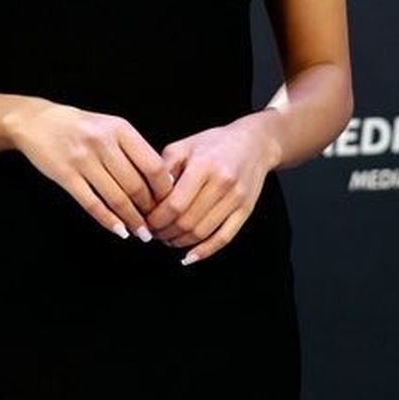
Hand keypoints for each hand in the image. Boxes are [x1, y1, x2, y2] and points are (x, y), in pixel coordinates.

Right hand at [4, 100, 176, 240]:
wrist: (35, 121)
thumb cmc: (79, 126)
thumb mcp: (109, 127)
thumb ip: (132, 149)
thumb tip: (162, 182)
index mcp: (120, 128)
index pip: (153, 165)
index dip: (165, 190)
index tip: (169, 204)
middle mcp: (102, 142)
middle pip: (136, 185)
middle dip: (149, 210)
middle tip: (156, 224)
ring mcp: (82, 159)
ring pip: (116, 198)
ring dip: (132, 220)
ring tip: (141, 233)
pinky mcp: (65, 175)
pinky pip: (91, 203)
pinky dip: (108, 220)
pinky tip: (118, 230)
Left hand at [144, 115, 278, 265]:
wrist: (253, 143)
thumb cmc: (213, 143)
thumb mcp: (184, 146)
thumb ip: (164, 168)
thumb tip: (146, 196)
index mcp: (204, 165)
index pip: (175, 203)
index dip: (157, 218)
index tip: (146, 220)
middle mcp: (223, 183)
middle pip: (187, 221)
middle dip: (165, 232)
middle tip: (153, 232)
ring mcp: (236, 199)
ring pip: (203, 232)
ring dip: (180, 241)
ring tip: (167, 239)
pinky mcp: (246, 210)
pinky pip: (224, 238)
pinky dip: (205, 251)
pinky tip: (190, 256)